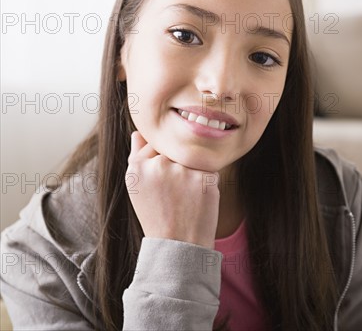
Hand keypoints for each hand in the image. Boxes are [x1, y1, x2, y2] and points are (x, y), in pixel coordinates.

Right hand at [125, 131, 219, 248]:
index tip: (164, 184)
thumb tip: (138, 132)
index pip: (156, 144)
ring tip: (186, 198)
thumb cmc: (158, 215)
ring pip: (193, 158)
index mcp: (137, 167)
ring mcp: (181, 171)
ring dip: (194, 172)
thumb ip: (137, 157)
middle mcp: (157, 165)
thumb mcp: (138, 188)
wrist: (178, 244)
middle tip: (176, 193)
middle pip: (176, 149)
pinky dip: (207, 182)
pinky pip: (209, 169)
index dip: (164, 161)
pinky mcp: (203, 177)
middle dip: (179, 165)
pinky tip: (198, 200)